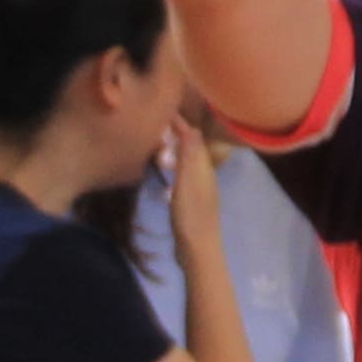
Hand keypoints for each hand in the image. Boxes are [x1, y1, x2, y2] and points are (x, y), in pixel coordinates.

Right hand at [165, 113, 230, 228]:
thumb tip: (191, 128)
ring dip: (175, 150)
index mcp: (203, 169)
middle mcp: (204, 176)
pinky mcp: (192, 201)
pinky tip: (166, 172)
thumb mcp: (187, 184)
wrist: (198, 250)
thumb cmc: (190, 217)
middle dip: (177, 135)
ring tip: (159, 143)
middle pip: (191, 148)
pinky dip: (174, 167)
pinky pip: (183, 175)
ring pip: (188, 161)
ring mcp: (199, 189)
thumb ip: (189, 158)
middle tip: (156, 125)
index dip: (180, 125)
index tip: (164, 111)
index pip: (192, 139)